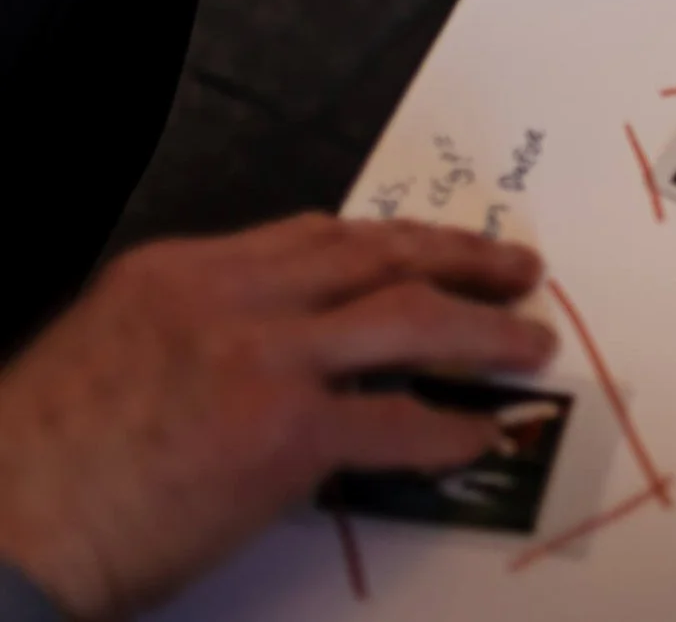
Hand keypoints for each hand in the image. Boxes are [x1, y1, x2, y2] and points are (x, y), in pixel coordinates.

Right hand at [0, 215, 555, 618]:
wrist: (3, 534)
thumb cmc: (38, 464)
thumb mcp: (110, 348)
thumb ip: (196, 328)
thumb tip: (274, 341)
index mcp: (183, 272)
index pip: (315, 235)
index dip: (392, 241)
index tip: (437, 249)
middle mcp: (231, 299)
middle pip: (379, 255)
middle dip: (461, 258)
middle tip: (519, 269)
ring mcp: (264, 362)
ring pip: (410, 318)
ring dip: (483, 331)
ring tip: (530, 345)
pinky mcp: (285, 436)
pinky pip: (397, 423)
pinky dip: (448, 430)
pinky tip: (477, 438)